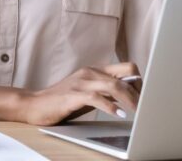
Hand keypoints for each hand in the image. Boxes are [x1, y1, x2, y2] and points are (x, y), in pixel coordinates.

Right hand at [16, 62, 141, 125]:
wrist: (35, 104)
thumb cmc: (63, 101)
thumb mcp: (88, 94)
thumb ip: (106, 91)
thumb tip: (131, 95)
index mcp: (95, 71)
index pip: (127, 67)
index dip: (140, 82)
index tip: (146, 97)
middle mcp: (89, 73)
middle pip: (124, 77)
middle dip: (139, 93)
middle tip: (146, 108)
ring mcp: (80, 82)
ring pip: (113, 86)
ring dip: (129, 100)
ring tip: (137, 112)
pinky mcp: (72, 95)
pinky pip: (96, 98)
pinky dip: (110, 106)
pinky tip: (118, 114)